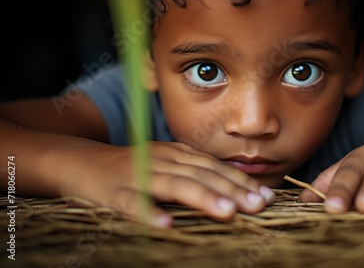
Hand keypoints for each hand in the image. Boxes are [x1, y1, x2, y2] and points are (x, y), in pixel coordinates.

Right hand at [61, 142, 274, 226]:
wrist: (81, 161)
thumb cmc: (131, 168)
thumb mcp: (166, 164)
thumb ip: (193, 172)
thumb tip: (230, 189)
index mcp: (176, 155)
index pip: (214, 167)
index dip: (240, 180)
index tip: (265, 195)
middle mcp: (162, 161)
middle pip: (201, 174)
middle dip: (232, 189)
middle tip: (259, 205)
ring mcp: (138, 176)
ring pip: (173, 185)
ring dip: (202, 198)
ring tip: (228, 212)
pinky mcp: (113, 193)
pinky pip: (132, 204)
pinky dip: (148, 213)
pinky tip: (166, 226)